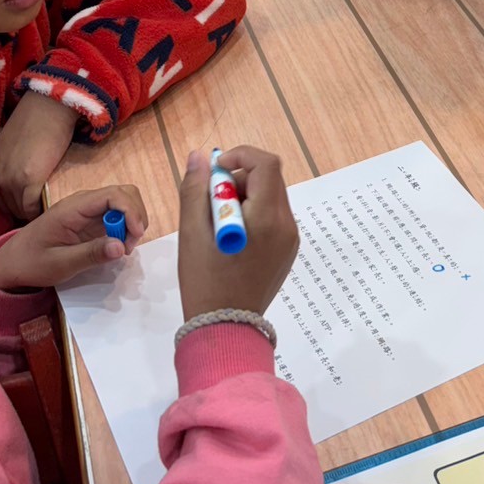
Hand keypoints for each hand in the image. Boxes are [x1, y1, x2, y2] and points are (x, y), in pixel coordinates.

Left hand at [0, 94, 79, 220]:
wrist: (48, 106)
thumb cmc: (36, 120)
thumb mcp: (14, 145)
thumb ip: (12, 164)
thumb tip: (24, 177)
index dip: (15, 205)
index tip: (29, 206)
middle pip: (8, 207)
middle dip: (22, 212)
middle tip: (39, 211)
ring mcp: (10, 180)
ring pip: (18, 211)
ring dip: (31, 214)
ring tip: (45, 210)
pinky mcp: (28, 181)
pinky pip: (31, 209)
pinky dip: (39, 212)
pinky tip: (49, 206)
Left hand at [0, 184, 147, 290]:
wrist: (12, 263)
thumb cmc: (33, 263)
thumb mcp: (60, 264)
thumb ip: (91, 254)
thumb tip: (121, 246)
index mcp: (73, 208)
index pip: (112, 195)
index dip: (131, 211)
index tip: (135, 236)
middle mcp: (83, 203)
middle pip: (123, 192)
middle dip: (135, 215)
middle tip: (129, 245)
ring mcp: (87, 210)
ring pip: (123, 201)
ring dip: (132, 221)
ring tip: (124, 247)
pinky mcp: (90, 219)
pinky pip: (116, 214)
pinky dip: (125, 227)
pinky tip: (117, 246)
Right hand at [177, 146, 298, 321]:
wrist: (226, 327)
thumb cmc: (205, 280)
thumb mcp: (192, 233)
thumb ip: (195, 189)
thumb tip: (199, 156)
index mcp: (267, 218)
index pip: (266, 164)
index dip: (240, 156)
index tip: (215, 170)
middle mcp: (286, 225)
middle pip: (269, 179)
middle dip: (239, 178)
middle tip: (210, 200)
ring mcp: (290, 239)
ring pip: (271, 197)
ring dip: (245, 196)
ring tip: (218, 222)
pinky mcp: (288, 250)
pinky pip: (273, 217)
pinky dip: (253, 213)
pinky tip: (232, 236)